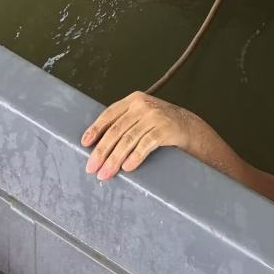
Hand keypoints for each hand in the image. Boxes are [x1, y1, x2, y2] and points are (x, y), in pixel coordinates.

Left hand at [82, 91, 203, 179]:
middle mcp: (142, 105)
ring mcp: (154, 116)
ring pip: (128, 140)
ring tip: (105, 173)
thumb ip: (124, 122)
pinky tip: (127, 167)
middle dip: (102, 151)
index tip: (85, 144)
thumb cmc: (160, 123)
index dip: (96, 129)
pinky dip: (135, 157)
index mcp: (133, 100)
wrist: (189, 126)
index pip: (109, 114)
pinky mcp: (165, 129)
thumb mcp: (141, 115)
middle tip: (92, 167)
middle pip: (116, 130)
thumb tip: (98, 143)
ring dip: (114, 159)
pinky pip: (145, 145)